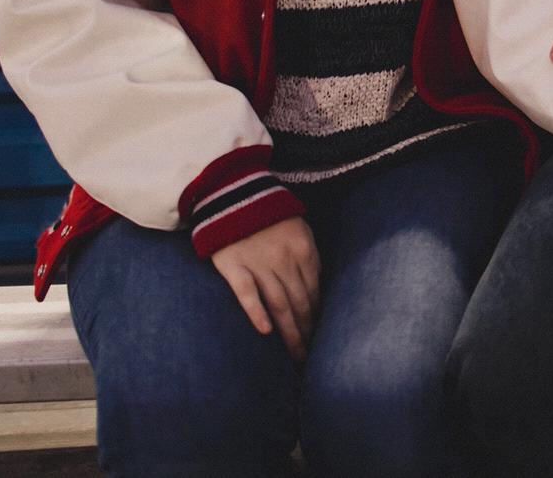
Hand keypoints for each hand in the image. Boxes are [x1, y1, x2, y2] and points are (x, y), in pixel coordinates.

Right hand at [210, 216, 319, 360]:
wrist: (231, 195)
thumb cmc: (268, 216)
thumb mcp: (298, 230)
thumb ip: (307, 259)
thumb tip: (316, 292)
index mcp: (303, 249)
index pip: (314, 290)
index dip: (318, 316)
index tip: (320, 338)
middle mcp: (284, 258)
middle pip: (300, 302)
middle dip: (307, 331)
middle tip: (311, 357)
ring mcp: (259, 263)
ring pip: (279, 303)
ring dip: (290, 331)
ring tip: (296, 354)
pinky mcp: (233, 266)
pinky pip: (247, 292)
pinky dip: (257, 311)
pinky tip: (265, 331)